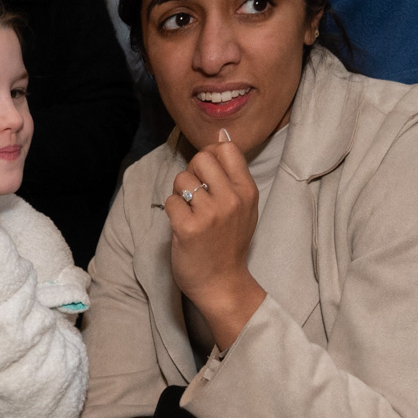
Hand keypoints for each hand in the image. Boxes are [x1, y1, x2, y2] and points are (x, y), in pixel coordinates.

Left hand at [165, 130, 266, 350]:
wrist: (222, 284)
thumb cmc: (229, 243)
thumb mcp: (243, 206)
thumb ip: (232, 174)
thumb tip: (221, 134)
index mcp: (247, 191)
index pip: (225, 148)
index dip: (210, 155)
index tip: (207, 175)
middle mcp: (231, 199)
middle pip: (201, 157)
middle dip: (191, 172)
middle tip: (195, 195)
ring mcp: (210, 214)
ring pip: (182, 178)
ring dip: (179, 193)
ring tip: (189, 212)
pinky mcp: (187, 228)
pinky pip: (170, 201)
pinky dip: (172, 212)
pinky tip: (182, 226)